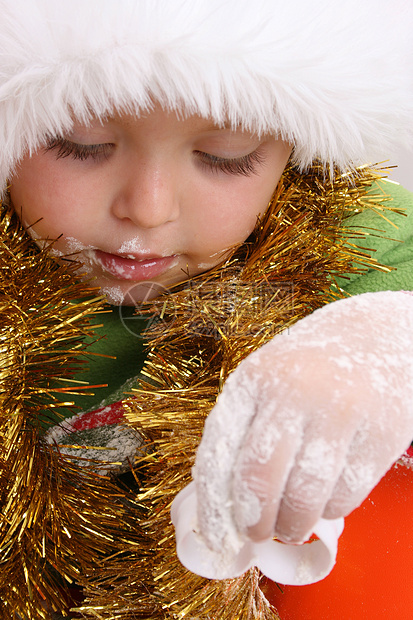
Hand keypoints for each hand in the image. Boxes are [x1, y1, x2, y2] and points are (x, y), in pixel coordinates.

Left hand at [193, 291, 412, 556]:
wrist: (382, 334)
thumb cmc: (314, 366)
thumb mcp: (270, 377)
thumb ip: (246, 428)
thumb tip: (224, 503)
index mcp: (254, 377)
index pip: (219, 451)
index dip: (213, 505)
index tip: (215, 538)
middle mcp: (292, 392)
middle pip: (258, 479)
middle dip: (253, 522)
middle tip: (256, 535)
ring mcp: (340, 412)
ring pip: (303, 499)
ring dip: (292, 525)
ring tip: (291, 522)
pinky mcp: (381, 435)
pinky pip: (345, 497)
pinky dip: (330, 510)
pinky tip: (325, 495)